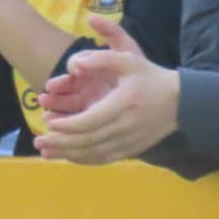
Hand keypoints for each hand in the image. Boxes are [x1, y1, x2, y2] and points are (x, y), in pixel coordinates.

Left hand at [34, 16, 176, 162]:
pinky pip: (104, 159)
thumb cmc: (150, 78)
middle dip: (60, 143)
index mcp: (123, 105)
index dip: (69, 125)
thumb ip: (101, 59)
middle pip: (88, 141)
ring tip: (45, 152)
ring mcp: (129, 142)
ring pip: (94, 154)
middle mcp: (126, 127)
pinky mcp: (131, 151)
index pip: (91, 121)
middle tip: (38, 141)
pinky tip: (67, 157)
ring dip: (68, 155)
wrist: (180, 102)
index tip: (50, 123)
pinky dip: (83, 160)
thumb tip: (76, 64)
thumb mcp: (129, 59)